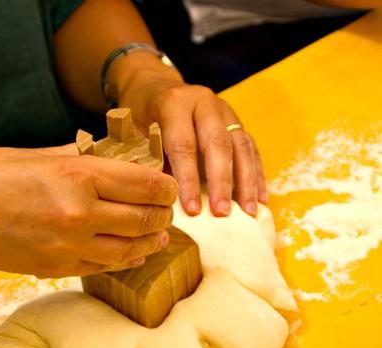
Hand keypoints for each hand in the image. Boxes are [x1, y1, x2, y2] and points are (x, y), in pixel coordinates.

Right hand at [0, 145, 176, 276]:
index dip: (166, 186)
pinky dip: (126, 259)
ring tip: (159, 234)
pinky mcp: (57, 270)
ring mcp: (68, 248)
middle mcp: (79, 216)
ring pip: (130, 249)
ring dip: (151, 240)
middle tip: (167, 209)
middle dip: (164, 214)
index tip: (169, 185)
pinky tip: (135, 253)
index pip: (145, 185)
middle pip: (144, 219)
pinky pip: (105, 267)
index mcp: (77, 178)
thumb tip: (116, 159)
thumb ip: (83, 159)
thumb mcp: (37, 155)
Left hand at [117, 69, 266, 216]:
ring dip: (247, 182)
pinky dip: (256, 175)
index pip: (184, 146)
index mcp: (174, 104)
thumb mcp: (134, 133)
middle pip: (218, 144)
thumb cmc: (141, 116)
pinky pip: (251, 149)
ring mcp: (224, 111)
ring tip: (249, 211)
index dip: (189, 180)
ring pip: (241, 146)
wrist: (153, 86)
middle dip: (222, 183)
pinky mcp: (236, 122)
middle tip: (222, 213)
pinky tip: (260, 199)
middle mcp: (204, 103)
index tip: (192, 210)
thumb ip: (148, 160)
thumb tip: (162, 199)